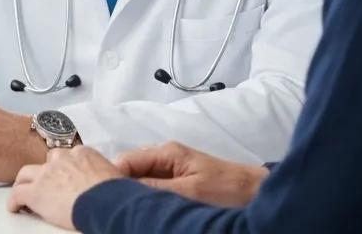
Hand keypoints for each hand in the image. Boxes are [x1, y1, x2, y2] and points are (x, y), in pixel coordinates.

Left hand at [7, 146, 123, 229]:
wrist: (106, 201)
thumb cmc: (115, 192)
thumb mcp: (114, 174)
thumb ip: (106, 173)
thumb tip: (115, 183)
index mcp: (82, 153)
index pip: (67, 156)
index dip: (63, 167)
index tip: (63, 175)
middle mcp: (62, 159)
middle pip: (46, 161)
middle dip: (44, 171)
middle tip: (44, 182)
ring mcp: (47, 174)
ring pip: (26, 174)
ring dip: (24, 182)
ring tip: (23, 191)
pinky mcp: (36, 192)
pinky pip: (18, 194)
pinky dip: (15, 202)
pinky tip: (15, 208)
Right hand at [115, 141, 267, 207]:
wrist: (256, 194)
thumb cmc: (226, 190)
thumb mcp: (189, 192)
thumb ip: (155, 189)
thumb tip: (122, 190)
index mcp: (166, 152)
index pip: (125, 161)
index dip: (112, 178)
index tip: (105, 198)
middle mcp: (164, 156)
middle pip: (130, 169)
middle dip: (121, 186)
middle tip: (117, 208)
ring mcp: (171, 169)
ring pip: (139, 180)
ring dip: (134, 194)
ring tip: (129, 210)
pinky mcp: (177, 181)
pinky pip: (152, 188)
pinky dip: (146, 198)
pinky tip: (145, 210)